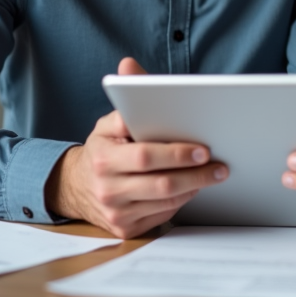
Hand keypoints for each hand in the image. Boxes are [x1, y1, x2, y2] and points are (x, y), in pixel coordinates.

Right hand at [44, 57, 227, 237]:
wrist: (75, 187)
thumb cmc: (103, 149)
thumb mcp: (107, 123)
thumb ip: (124, 99)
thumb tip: (128, 66)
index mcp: (104, 159)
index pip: (145, 156)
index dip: (176, 154)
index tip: (203, 149)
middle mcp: (107, 189)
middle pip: (161, 184)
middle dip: (196, 174)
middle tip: (220, 166)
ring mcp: (117, 213)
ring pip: (166, 202)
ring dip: (194, 187)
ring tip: (213, 174)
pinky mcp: (126, 230)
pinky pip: (162, 215)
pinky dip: (181, 201)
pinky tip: (192, 187)